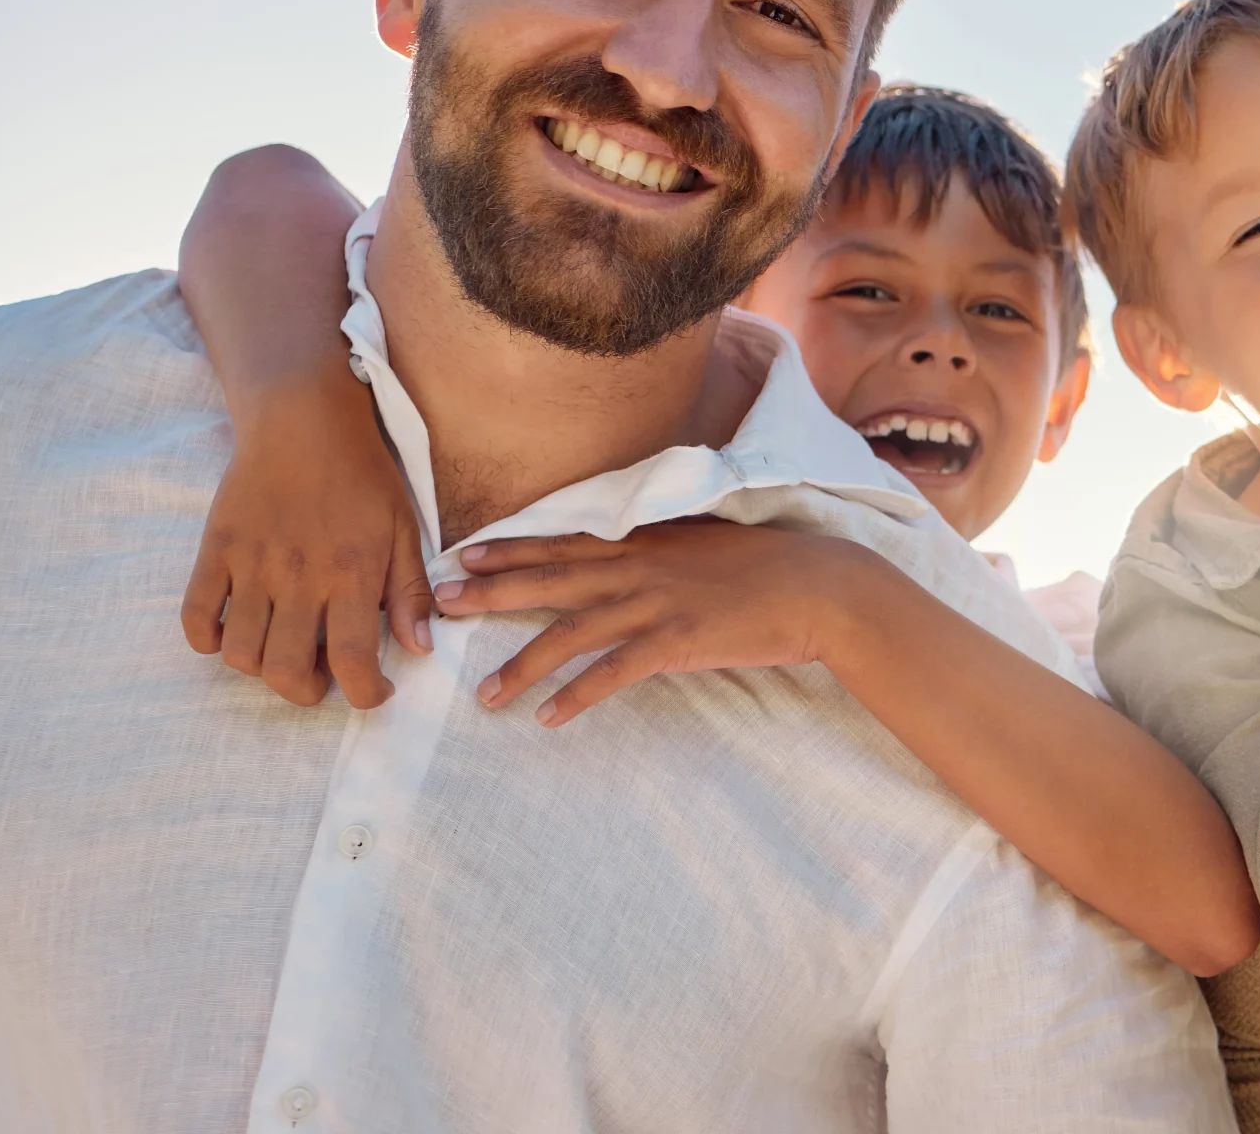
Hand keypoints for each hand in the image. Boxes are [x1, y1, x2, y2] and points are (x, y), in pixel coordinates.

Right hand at [181, 367, 430, 707]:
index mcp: (352, 573)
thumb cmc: (362, 474)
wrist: (303, 419)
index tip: (373, 693)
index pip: (355, 661)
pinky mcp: (215, 550)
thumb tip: (419, 649)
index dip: (365, 695)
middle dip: (308, 691)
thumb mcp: (404, 528)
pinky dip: (208, 640)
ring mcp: (250, 565)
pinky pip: (195, 616)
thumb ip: (409, 592)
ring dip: (262, 669)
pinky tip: (234, 631)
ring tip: (284, 651)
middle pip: (287, 671)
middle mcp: (299, 577)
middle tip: (323, 675)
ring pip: (240, 654)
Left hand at [435, 520, 892, 726]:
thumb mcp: (705, 543)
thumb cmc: (768, 567)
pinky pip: (614, 673)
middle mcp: (641, 566)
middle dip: (492, 593)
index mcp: (645, 540)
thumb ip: (661, 549)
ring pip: (572, 633)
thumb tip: (629, 557)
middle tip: (440, 605)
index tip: (463, 556)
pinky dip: (579, 696)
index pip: (564, 542)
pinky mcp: (677, 641)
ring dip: (524, 665)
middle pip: (551, 580)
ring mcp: (657, 603)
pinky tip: (549, 718)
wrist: (819, 586)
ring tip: (485, 696)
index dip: (511, 549)